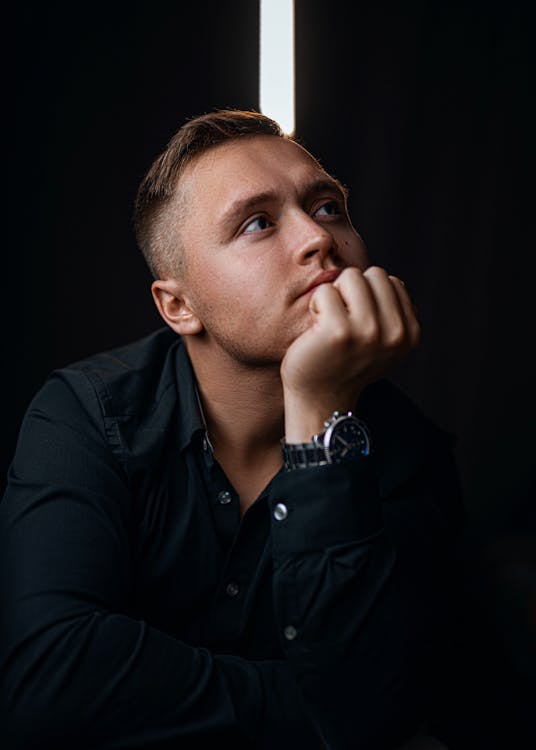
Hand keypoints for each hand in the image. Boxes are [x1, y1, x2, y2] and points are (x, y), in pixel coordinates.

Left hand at [281, 266, 419, 441]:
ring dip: (335, 295)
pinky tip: (316, 330)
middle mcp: (395, 334)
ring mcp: (369, 332)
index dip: (369, 296)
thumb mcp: (382, 343)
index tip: (359, 323)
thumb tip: (391, 280)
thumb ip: (392, 314)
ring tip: (330, 322)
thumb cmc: (344, 363)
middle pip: (374, 275)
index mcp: (410, 334)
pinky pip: (326, 291)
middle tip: (342, 320)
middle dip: (353, 291)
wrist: (320, 399)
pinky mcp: (339, 331)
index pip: (392, 282)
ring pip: (351, 277)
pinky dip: (316, 305)